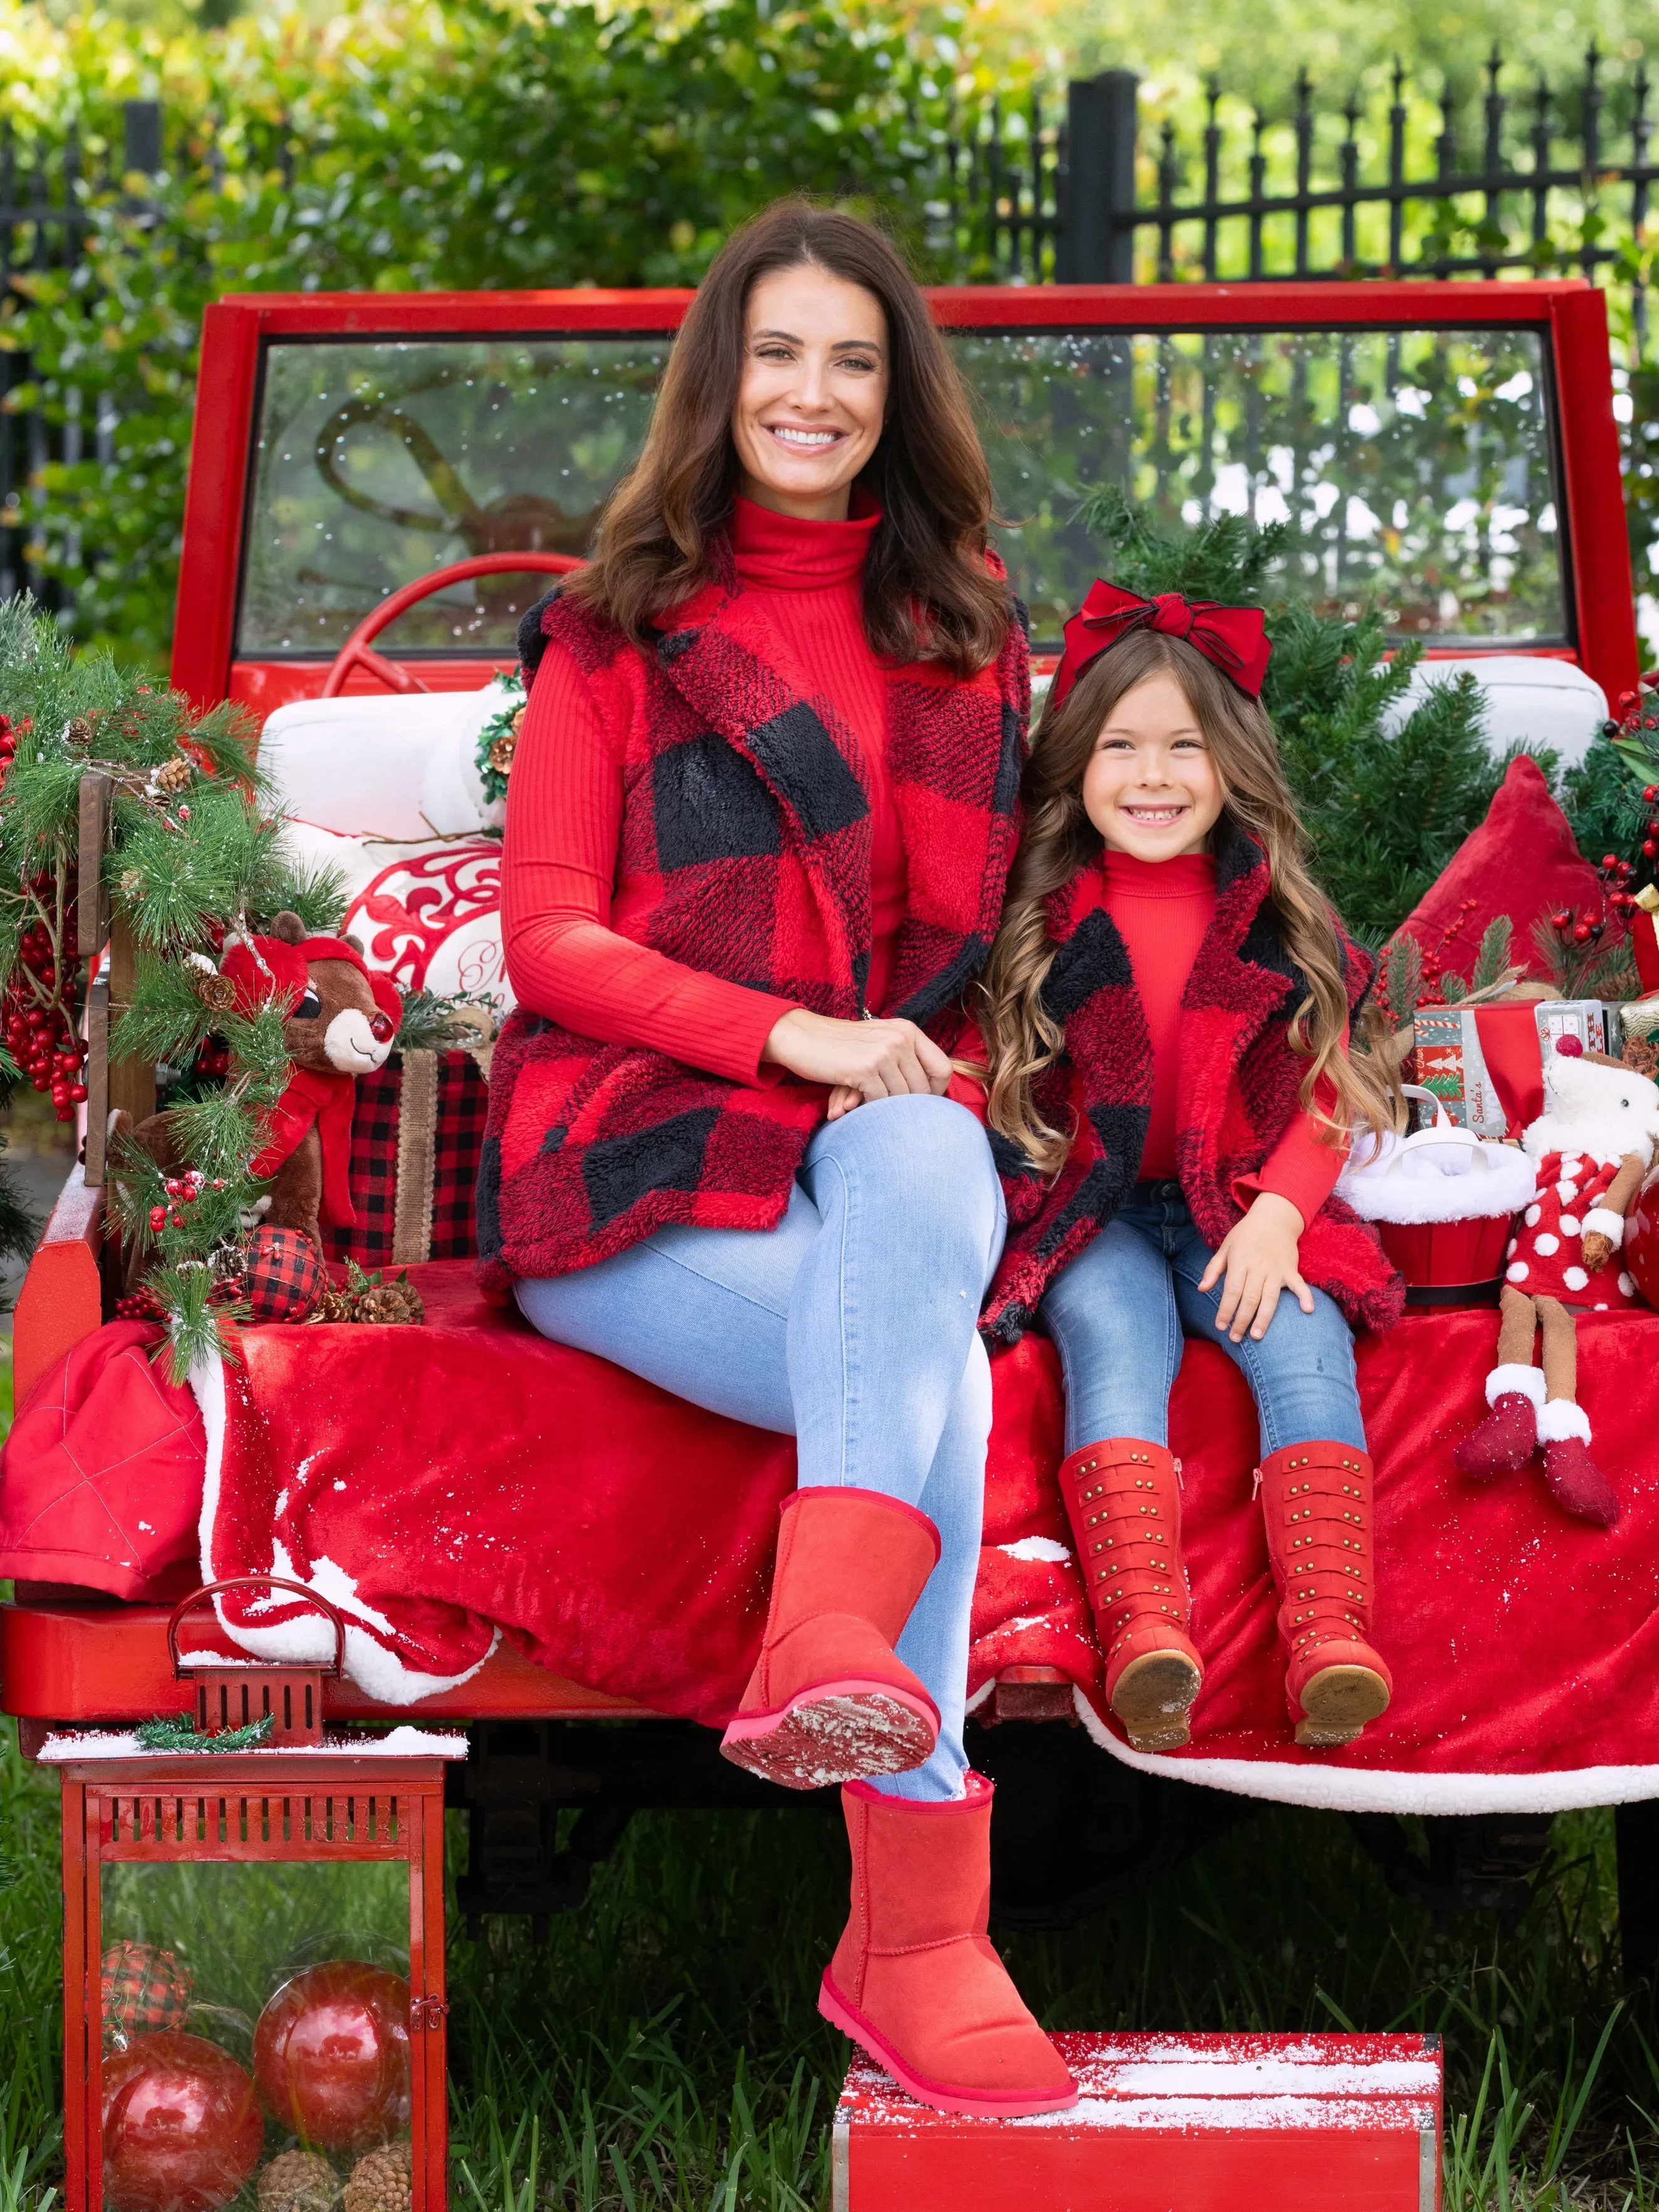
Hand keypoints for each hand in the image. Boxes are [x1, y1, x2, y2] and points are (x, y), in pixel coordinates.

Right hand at [762, 1008, 951, 1120]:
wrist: (802, 1037)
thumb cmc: (841, 1046)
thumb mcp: (880, 1041)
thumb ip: (905, 1058)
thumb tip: (931, 1093)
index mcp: (908, 1030)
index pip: (943, 1068)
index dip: (935, 1091)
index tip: (919, 1100)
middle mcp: (900, 1038)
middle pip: (923, 1089)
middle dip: (907, 1105)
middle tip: (887, 1108)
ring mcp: (883, 1053)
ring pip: (902, 1099)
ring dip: (885, 1108)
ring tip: (866, 1102)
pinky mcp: (864, 1069)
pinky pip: (880, 1101)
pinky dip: (868, 1108)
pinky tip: (853, 1102)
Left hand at [1198, 1192, 1312, 1342]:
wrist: (1274, 1218)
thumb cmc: (1245, 1235)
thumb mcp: (1225, 1247)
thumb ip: (1213, 1269)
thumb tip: (1201, 1290)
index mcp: (1240, 1262)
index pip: (1232, 1290)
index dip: (1226, 1309)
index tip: (1220, 1326)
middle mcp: (1258, 1267)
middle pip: (1249, 1298)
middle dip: (1242, 1320)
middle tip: (1235, 1338)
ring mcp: (1276, 1270)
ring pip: (1270, 1297)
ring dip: (1264, 1318)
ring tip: (1257, 1336)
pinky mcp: (1291, 1270)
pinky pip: (1299, 1285)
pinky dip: (1305, 1296)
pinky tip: (1308, 1310)